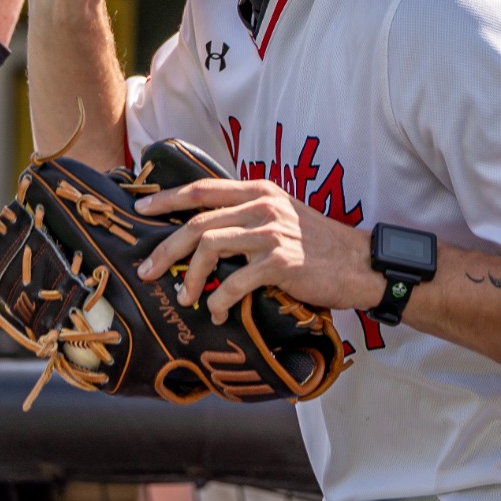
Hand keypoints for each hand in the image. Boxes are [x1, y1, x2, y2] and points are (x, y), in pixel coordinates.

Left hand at [135, 179, 380, 320]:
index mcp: (259, 191)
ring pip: (209, 247)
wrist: (360, 263)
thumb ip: (248, 216)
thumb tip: (207, 234)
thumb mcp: (282, 217)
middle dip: (166, 248)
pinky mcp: (280, 262)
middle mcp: (262, 206)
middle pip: (198, 222)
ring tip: (186, 296)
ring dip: (190, 276)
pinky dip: (219, 299)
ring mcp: (271, 232)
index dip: (168, 198)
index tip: (141, 208)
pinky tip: (217, 312)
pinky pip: (235, 281)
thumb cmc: (318, 245)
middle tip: (148, 271)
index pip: (203, 189)